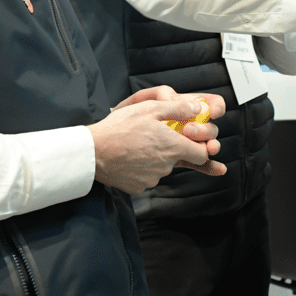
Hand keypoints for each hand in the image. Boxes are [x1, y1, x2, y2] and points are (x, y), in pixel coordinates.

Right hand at [90, 88, 226, 192]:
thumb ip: (178, 108)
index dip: (200, 147)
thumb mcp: (150, 108)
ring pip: (163, 168)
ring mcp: (152, 179)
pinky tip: (130, 157)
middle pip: (180, 160)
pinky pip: (147, 177)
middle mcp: (166, 166)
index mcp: (174, 147)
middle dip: (174, 149)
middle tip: (155, 137)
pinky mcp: (138, 187)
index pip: (202, 154)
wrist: (93, 152)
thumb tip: (198, 109)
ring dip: (157, 158)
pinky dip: (142, 168)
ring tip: (138, 145)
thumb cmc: (121, 127)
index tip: (190, 140)